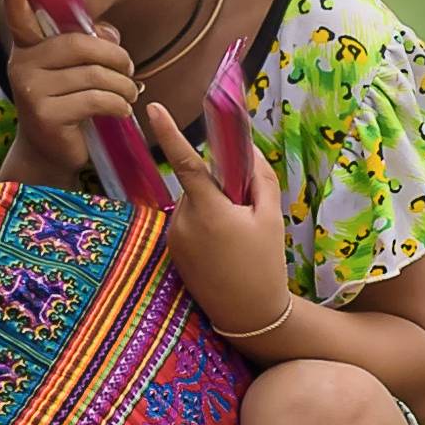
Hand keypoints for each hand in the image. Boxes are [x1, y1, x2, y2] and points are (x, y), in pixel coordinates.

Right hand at [0, 0, 140, 193]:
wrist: (52, 150)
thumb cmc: (69, 101)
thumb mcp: (77, 68)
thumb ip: (90, 43)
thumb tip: (109, 35)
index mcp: (28, 47)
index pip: (20, 20)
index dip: (18, 1)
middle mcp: (22, 65)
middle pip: (80, 45)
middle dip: (115, 57)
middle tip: (129, 70)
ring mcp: (31, 91)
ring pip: (94, 75)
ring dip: (123, 85)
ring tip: (129, 93)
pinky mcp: (45, 116)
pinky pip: (95, 99)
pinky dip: (118, 104)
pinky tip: (122, 110)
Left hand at [145, 94, 298, 343]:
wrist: (249, 316)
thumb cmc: (264, 265)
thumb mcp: (271, 218)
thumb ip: (259, 178)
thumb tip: (247, 150)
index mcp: (209, 210)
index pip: (186, 162)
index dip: (168, 132)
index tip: (153, 108)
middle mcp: (183, 221)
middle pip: (199, 184)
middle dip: (220, 187)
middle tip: (247, 212)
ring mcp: (174, 238)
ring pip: (194, 203)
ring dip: (212, 207)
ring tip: (236, 239)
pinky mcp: (172, 251)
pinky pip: (188, 222)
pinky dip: (205, 224)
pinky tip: (223, 250)